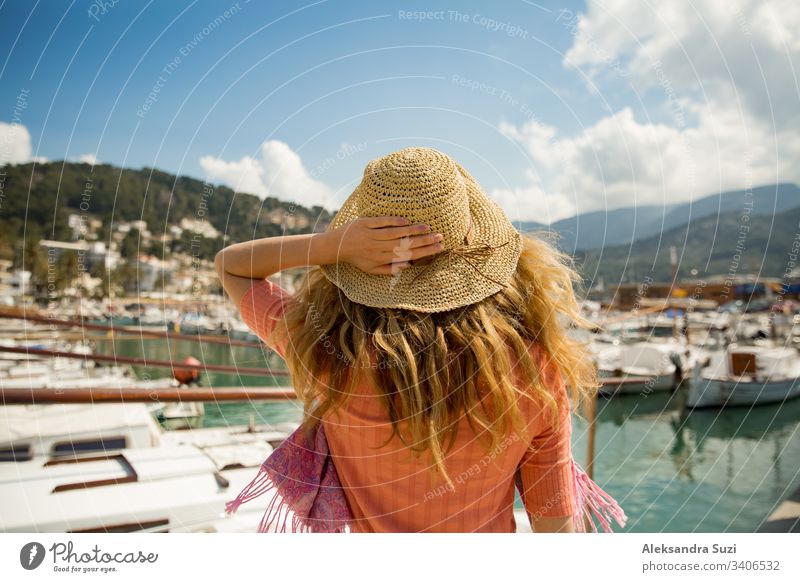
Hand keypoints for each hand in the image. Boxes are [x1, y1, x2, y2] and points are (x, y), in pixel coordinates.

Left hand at [327, 216, 444, 274]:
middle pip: (405, 244)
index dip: (425, 251)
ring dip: (412, 230)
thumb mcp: (372, 269)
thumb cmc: (357, 258)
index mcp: (382, 259)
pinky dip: (394, 222)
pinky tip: (406, 221)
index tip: (439, 247)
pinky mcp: (365, 224)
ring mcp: (372, 235)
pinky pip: (381, 223)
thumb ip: (390, 269)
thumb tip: (409, 265)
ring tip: (428, 228)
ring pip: (396, 233)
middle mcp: (379, 248)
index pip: (408, 255)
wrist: (336, 247)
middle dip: (424, 241)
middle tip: (440, 237)